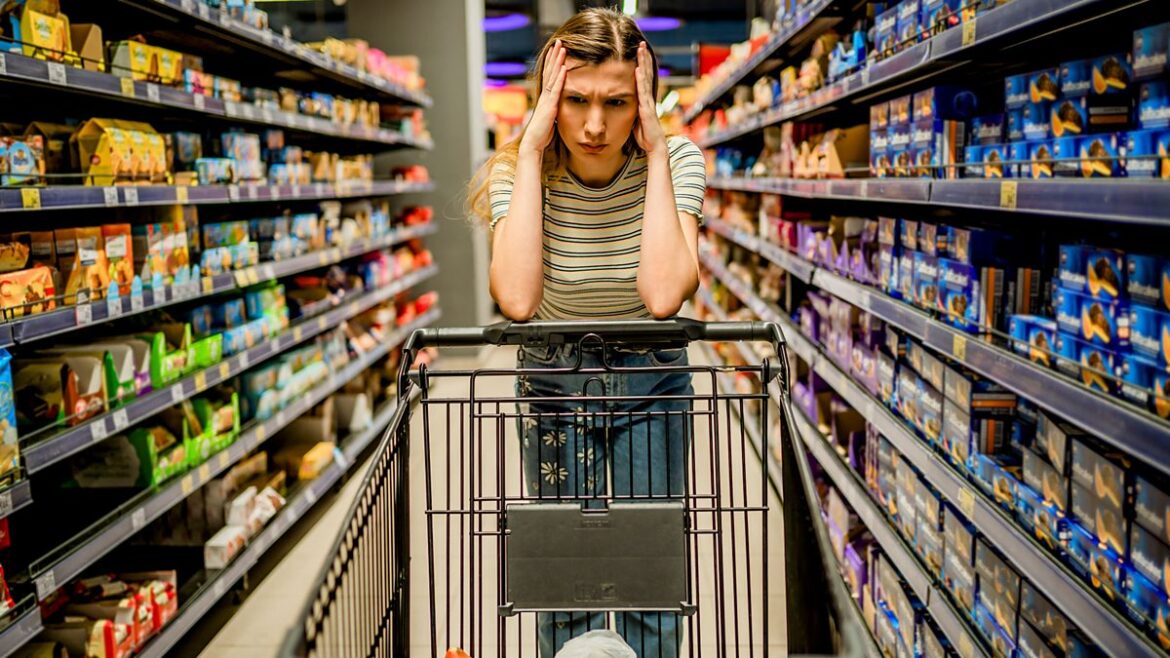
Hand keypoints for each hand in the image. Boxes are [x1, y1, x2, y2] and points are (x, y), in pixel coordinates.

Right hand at [519, 39, 566, 156]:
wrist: (533, 143)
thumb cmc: (542, 135)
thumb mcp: (551, 119)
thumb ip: (554, 111)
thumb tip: (559, 109)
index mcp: (545, 98)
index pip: (549, 76)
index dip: (552, 63)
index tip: (556, 51)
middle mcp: (545, 95)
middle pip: (550, 71)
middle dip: (554, 56)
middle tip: (559, 42)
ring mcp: (546, 100)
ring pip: (552, 76)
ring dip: (557, 62)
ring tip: (562, 48)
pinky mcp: (549, 106)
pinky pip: (556, 89)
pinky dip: (560, 77)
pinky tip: (564, 67)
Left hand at [633, 42, 665, 155]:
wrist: (655, 147)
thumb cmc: (645, 137)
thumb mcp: (634, 120)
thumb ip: (631, 110)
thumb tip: (622, 105)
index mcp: (644, 100)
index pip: (643, 78)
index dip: (642, 65)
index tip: (639, 53)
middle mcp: (648, 98)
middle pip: (646, 74)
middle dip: (644, 58)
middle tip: (641, 44)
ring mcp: (648, 102)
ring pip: (645, 78)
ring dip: (643, 63)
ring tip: (640, 49)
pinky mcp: (647, 108)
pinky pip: (642, 91)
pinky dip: (640, 79)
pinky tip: (637, 69)